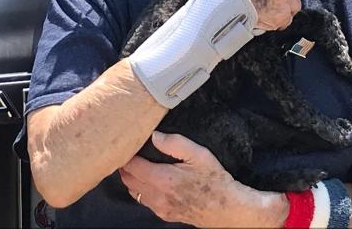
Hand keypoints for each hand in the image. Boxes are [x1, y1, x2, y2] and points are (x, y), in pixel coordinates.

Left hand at [119, 132, 286, 227]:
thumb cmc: (214, 181)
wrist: (226, 208)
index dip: (126, 154)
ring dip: (131, 179)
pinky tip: (148, 180)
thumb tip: (154, 136)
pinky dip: (140, 190)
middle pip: (128, 180)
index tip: (128, 145)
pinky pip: (144, 201)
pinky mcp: (164, 214)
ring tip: (136, 165)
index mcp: (163, 179)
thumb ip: (174, 143)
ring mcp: (159, 208)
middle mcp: (157, 196)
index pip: (132, 167)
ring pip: (133, 192)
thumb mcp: (199, 154)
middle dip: (125, 166)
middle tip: (129, 152)